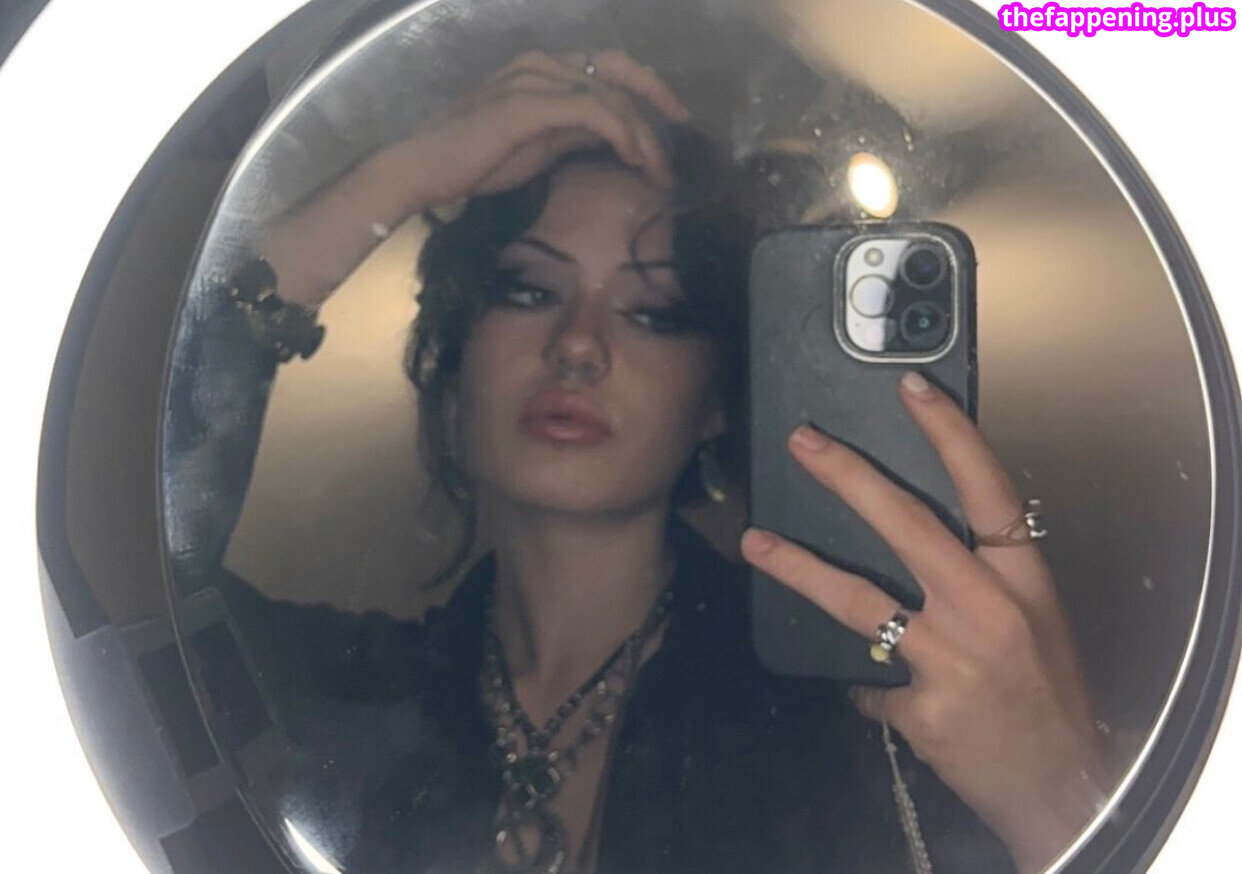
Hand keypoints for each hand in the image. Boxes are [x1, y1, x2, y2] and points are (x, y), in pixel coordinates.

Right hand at [398, 48, 689, 204]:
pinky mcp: (530, 103)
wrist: (426, 168)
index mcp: (545, 69)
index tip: (673, 119)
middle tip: (679, 137)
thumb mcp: (538, 144)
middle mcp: (543, 63)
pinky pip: (592, 111)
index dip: (648, 88)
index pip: (609, 67)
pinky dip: (620, 133)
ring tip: (657, 169)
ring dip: (642, 134)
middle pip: (619, 70)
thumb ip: (572, 131)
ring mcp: (536, 79)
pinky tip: (633, 158)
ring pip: (610, 96)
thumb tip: (611, 134)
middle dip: (656, 101)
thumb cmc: (475, 161)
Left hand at [739, 370, 1110, 873]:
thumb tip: (916, 546)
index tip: (911, 389)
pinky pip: (869, 682)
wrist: (1068, 791)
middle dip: (848, 478)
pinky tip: (857, 687)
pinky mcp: (922, 707)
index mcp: (1024, 581)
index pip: (988, 488)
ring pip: (861, 599)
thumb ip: (983, 580)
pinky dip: (861, 683)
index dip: (949, 433)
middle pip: (908, 525)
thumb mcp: (1034, 625)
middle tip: (804, 443)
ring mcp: (953, 659)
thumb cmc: (1050, 699)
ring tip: (756, 542)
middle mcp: (989, 610)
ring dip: (801, 568)